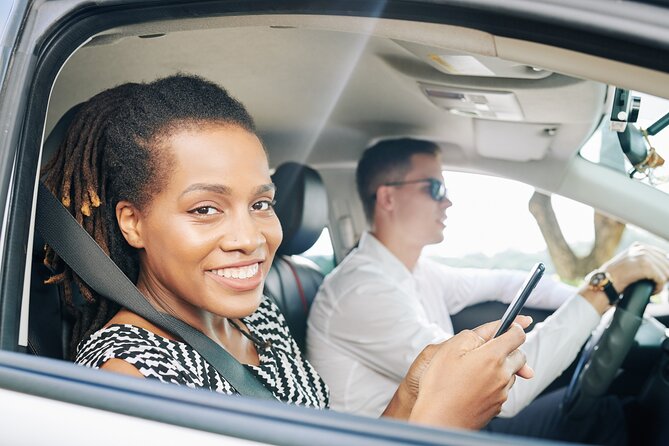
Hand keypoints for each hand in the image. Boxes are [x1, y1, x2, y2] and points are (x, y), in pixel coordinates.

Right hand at [400, 316, 532, 428]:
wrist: (439, 420)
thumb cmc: (440, 387)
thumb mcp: (449, 349)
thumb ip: (472, 335)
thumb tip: (488, 334)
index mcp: (492, 357)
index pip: (517, 335)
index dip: (515, 327)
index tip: (514, 325)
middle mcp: (502, 375)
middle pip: (519, 355)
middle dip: (508, 349)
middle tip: (489, 349)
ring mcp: (501, 393)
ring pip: (510, 374)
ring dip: (500, 368)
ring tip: (475, 370)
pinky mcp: (497, 407)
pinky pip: (502, 390)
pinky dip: (494, 384)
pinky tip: (473, 386)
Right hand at [580, 244, 668, 313]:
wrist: (603, 283)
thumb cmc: (614, 278)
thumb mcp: (628, 263)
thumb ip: (642, 261)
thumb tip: (662, 267)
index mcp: (638, 246)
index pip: (664, 256)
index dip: (664, 269)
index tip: (660, 279)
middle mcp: (641, 248)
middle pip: (667, 264)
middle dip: (664, 277)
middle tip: (655, 285)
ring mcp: (643, 256)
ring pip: (666, 272)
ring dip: (661, 283)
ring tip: (652, 288)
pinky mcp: (644, 266)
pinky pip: (661, 279)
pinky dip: (659, 288)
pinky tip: (652, 291)